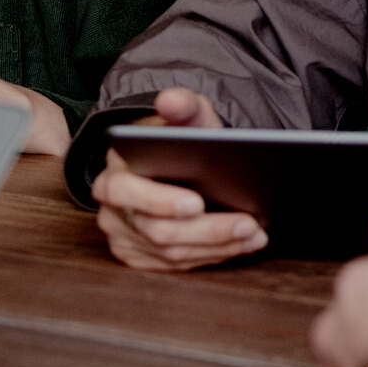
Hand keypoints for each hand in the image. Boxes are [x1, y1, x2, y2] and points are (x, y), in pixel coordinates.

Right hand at [88, 88, 265, 269]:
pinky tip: (240, 244)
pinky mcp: (140, 257)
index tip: (197, 202)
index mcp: (115, 169)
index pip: (124, 190)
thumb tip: (170, 100)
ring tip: (255, 233)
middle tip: (247, 223)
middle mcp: (113, 208)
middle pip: (154, 231)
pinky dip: (212, 256)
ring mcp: (124, 236)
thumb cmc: (181, 141)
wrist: (177, 165)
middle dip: (205, 230)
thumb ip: (182, 105)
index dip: (158, 200)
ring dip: (218, 245)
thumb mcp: (187, 118)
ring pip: (170, 253)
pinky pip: (176, 266)